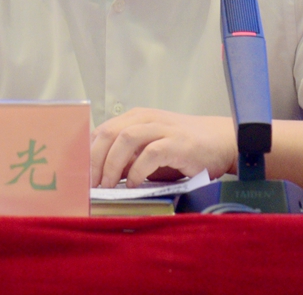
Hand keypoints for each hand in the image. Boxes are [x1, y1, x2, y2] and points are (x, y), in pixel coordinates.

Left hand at [90, 108, 236, 187]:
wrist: (222, 142)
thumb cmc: (184, 149)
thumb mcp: (152, 148)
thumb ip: (129, 157)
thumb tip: (101, 176)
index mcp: (137, 118)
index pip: (102, 130)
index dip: (87, 152)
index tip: (79, 174)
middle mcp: (147, 118)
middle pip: (109, 132)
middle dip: (95, 159)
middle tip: (90, 184)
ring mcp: (163, 128)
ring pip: (126, 138)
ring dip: (112, 164)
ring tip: (107, 185)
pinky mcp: (178, 143)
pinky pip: (151, 153)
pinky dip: (138, 170)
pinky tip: (134, 184)